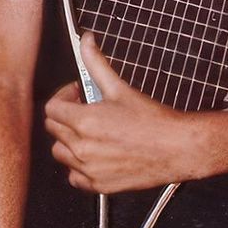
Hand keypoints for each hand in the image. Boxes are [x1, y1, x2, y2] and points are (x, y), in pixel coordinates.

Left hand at [44, 33, 206, 192]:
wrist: (176, 148)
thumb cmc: (152, 121)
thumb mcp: (120, 87)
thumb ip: (96, 63)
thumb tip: (86, 42)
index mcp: (85, 122)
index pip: (52, 109)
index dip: (64, 97)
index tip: (78, 94)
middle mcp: (82, 148)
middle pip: (54, 129)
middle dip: (68, 116)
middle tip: (88, 109)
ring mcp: (89, 169)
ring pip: (61, 152)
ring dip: (71, 140)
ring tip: (92, 131)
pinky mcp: (98, 185)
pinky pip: (74, 175)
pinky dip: (80, 165)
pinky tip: (97, 152)